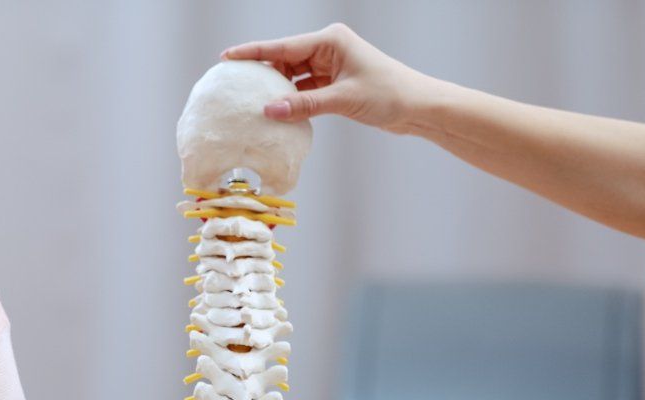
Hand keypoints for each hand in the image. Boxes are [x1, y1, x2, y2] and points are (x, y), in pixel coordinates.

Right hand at [221, 23, 440, 133]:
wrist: (417, 106)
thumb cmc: (388, 94)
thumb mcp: (343, 99)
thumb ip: (304, 105)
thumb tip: (268, 111)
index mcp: (330, 40)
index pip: (283, 47)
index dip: (254, 53)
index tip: (227, 56)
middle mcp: (327, 49)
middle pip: (284, 60)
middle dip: (261, 74)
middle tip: (234, 88)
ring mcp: (329, 66)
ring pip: (291, 77)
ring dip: (275, 91)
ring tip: (250, 103)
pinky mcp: (332, 84)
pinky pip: (302, 91)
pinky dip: (289, 102)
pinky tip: (274, 113)